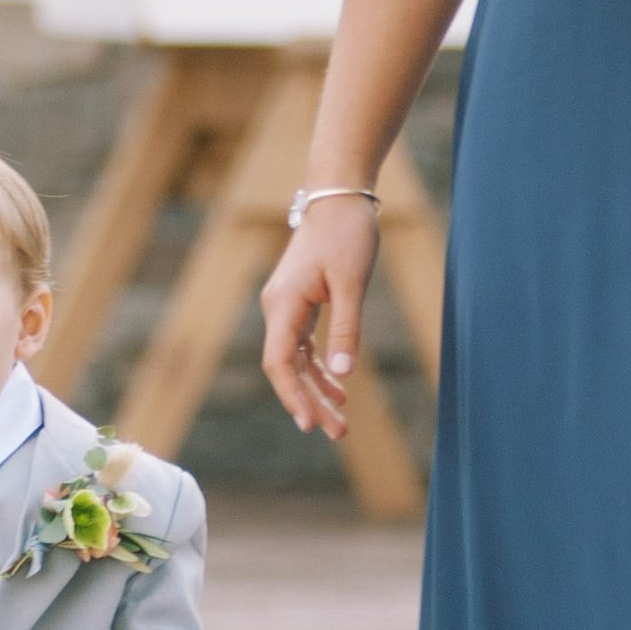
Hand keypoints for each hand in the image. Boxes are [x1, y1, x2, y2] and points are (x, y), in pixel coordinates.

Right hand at [260, 193, 379, 441]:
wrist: (339, 196)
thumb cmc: (347, 234)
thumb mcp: (352, 282)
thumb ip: (347, 327)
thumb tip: (344, 373)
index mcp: (283, 305)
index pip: (280, 363)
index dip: (293, 396)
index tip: (309, 424)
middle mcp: (278, 308)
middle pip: (286, 368)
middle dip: (309, 402)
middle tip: (336, 433)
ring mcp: (287, 306)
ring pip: (296, 360)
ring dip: (316, 390)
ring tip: (340, 420)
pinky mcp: (300, 302)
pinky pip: (304, 345)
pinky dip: (320, 368)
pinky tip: (340, 387)